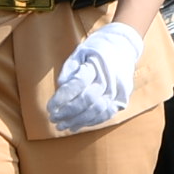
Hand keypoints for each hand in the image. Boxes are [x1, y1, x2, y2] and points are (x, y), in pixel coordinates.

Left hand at [48, 20, 143, 134]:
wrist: (123, 47)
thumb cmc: (95, 51)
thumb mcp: (79, 53)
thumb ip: (69, 71)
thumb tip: (60, 89)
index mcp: (96, 65)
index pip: (77, 84)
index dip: (62, 98)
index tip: (49, 108)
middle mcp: (109, 79)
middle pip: (87, 100)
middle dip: (68, 113)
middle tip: (53, 119)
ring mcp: (118, 90)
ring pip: (97, 110)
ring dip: (78, 121)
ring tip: (62, 126)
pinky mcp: (123, 98)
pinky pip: (107, 114)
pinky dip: (91, 122)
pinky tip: (77, 125)